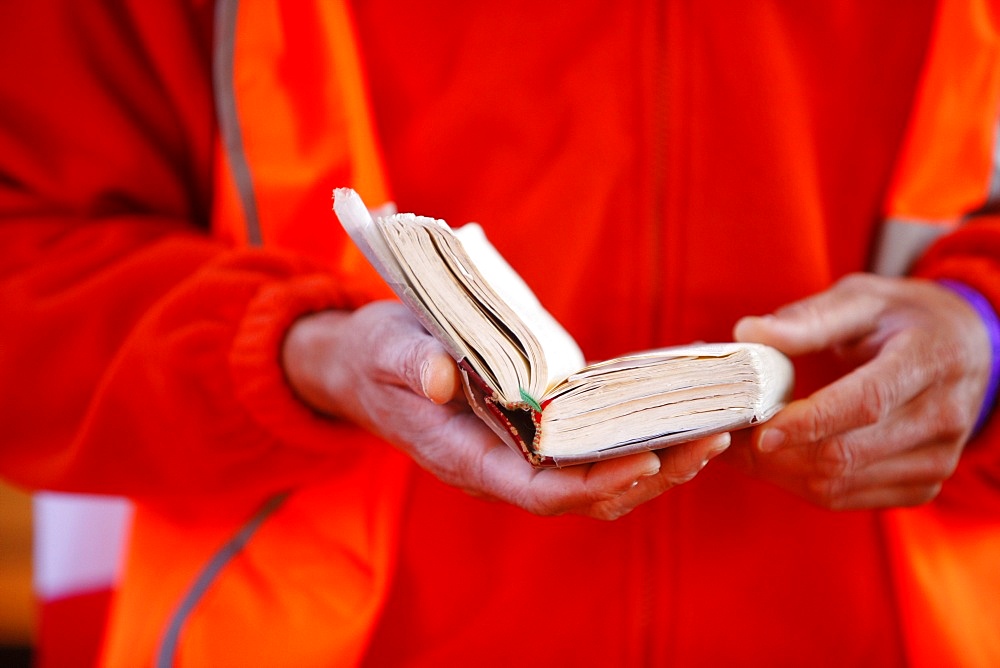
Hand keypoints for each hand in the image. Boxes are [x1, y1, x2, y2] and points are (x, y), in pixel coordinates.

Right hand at [282, 300, 729, 519]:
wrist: (362, 366)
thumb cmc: (375, 356)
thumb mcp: (384, 347)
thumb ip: (411, 362)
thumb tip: (444, 377)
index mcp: (466, 459)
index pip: (541, 491)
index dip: (596, 483)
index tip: (647, 460)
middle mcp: (500, 468)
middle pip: (585, 495)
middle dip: (649, 475)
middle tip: (711, 441)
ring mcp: (518, 455)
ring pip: (597, 482)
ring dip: (656, 466)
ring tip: (713, 435)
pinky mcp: (534, 434)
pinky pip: (591, 454)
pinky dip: (636, 444)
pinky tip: (676, 421)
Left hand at [729, 273, 991, 509]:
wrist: (964, 349)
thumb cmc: (900, 318)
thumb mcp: (861, 299)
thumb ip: (809, 319)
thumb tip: (749, 332)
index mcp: (930, 360)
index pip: (866, 403)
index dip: (809, 421)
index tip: (759, 430)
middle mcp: (943, 416)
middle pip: (846, 453)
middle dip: (777, 452)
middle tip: (727, 433)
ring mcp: (938, 458)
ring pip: (839, 484)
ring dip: (780, 471)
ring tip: (741, 444)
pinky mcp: (923, 486)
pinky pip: (847, 498)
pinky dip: (800, 483)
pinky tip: (775, 458)